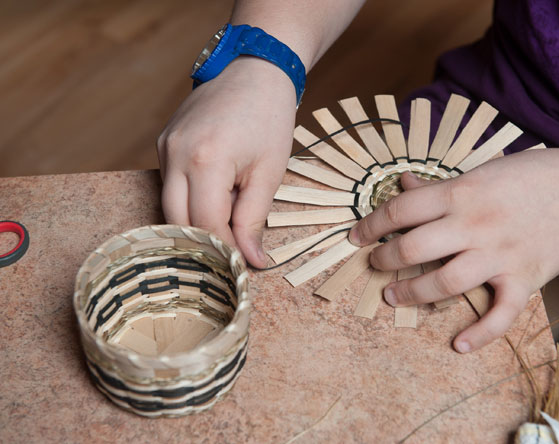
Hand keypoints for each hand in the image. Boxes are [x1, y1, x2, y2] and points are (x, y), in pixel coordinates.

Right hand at [157, 58, 296, 266]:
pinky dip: (188, 199)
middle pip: (177, 220)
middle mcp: (176, 154)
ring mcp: (165, 146)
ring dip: (195, 221)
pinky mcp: (163, 142)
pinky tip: (214, 197)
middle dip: (204, 241)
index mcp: (206, 160)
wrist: (254, 69)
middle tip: (230, 253)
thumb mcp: (269, 172)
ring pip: (168, 205)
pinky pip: (168, 184)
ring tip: (225, 225)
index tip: (243, 263)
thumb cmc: (269, 117)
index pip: (207, 224)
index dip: (225, 249)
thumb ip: (255, 219)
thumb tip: (252, 261)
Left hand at [348, 148, 558, 351]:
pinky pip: (500, 315)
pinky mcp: (523, 280)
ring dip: (413, 294)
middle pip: (413, 249)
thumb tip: (403, 185)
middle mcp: (475, 225)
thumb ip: (440, 185)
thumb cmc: (531, 176)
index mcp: (461, 192)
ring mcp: (499, 255)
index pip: (401, 210)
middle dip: (385, 261)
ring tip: (393, 296)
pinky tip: (458, 344)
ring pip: (445, 284)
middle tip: (376, 265)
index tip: (356, 236)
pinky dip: (479, 334)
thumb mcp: (481, 171)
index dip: (371, 225)